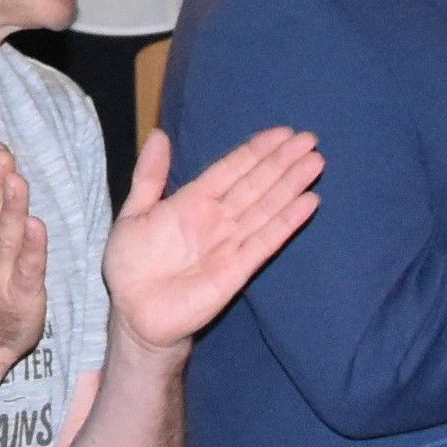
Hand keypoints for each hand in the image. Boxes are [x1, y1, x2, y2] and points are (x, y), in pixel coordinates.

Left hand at [103, 126, 322, 352]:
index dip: (257, 151)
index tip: (284, 132)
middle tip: (311, 139)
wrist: (132, 314)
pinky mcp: (237, 270)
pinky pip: (265, 242)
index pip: (232, 169)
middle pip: (256, 184)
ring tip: (315, 162)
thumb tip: (160, 133)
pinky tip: (308, 202)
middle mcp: (217, 219)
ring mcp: (229, 243)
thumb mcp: (133, 214)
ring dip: (291, 185)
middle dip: (283, 162)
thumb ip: (149, 176)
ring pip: (266, 207)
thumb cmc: (130, 266)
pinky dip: (287, 222)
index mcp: (193, 201)